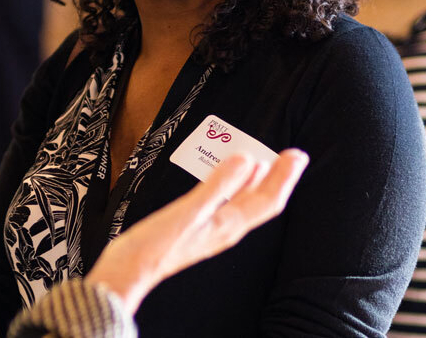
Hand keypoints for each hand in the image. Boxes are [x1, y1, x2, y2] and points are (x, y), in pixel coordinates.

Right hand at [86, 149, 308, 315]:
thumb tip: (247, 160)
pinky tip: (225, 178)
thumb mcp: (189, 211)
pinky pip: (225, 203)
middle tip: (290, 155)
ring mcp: (211, 230)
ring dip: (257, 182)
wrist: (129, 271)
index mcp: (228, 226)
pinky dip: (233, 187)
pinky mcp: (196, 228)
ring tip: (262, 161)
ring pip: (244, 203)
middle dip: (277, 178)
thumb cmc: (155, 245)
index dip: (284, 177)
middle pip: (260, 202)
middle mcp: (225, 229)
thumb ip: (218, 185)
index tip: (296, 155)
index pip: (267, 200)